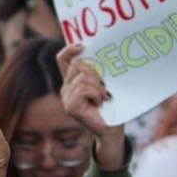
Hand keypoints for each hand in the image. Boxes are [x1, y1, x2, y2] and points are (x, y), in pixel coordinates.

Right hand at [57, 44, 123, 168]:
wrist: (112, 130)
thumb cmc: (112, 108)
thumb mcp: (105, 85)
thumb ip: (97, 73)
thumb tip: (100, 54)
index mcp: (72, 82)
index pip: (63, 59)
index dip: (70, 49)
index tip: (83, 46)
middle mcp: (65, 89)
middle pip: (78, 64)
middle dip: (95, 72)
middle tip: (104, 87)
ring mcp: (66, 98)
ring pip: (83, 77)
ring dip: (99, 87)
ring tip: (103, 98)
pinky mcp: (71, 107)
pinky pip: (84, 89)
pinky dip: (96, 94)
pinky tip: (99, 104)